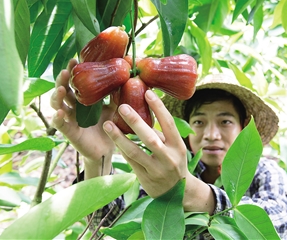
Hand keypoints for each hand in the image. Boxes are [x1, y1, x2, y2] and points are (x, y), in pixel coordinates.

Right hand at [50, 59, 115, 169]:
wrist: (109, 149)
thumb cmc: (111, 126)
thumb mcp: (116, 108)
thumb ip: (120, 94)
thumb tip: (131, 76)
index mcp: (84, 99)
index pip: (76, 82)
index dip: (73, 71)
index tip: (76, 59)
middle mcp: (74, 107)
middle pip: (63, 90)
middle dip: (62, 79)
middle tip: (66, 70)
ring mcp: (70, 119)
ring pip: (57, 105)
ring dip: (57, 96)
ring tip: (60, 88)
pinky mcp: (69, 132)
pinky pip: (59, 125)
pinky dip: (57, 118)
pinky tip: (60, 113)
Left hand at [103, 90, 214, 213]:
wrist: (176, 193)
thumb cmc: (173, 162)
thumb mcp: (174, 148)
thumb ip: (161, 134)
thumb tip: (144, 110)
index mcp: (178, 146)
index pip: (169, 124)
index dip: (159, 108)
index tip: (148, 93)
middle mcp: (169, 158)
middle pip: (151, 138)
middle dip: (136, 121)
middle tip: (122, 106)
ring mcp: (157, 170)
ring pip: (135, 152)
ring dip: (119, 138)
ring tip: (107, 124)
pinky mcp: (145, 179)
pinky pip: (130, 162)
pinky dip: (121, 149)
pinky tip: (113, 138)